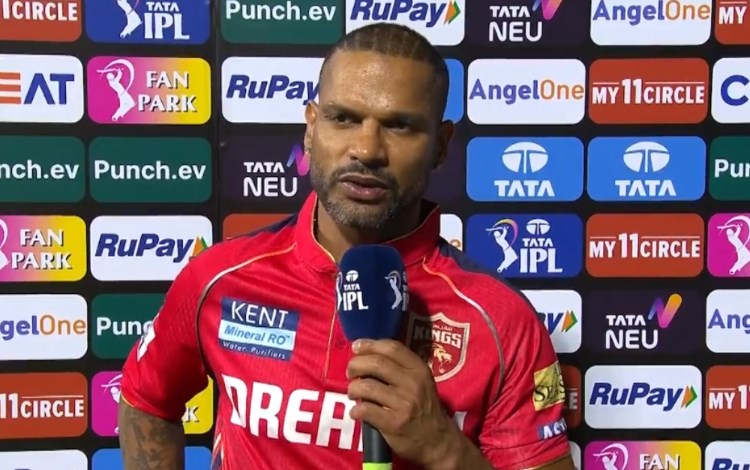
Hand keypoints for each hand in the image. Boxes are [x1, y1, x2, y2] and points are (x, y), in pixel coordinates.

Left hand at [346, 339, 462, 467]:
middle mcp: (413, 383)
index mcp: (419, 370)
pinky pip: (366, 410)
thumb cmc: (424, 408)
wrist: (438, 441)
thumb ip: (400, 368)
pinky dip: (356, 410)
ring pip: (367, 387)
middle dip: (356, 364)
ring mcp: (404, 404)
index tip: (356, 347)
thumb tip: (367, 354)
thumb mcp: (421, 382)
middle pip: (376, 364)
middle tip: (350, 371)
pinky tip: (356, 412)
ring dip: (353, 388)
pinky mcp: (394, 423)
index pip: (392, 348)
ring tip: (353, 392)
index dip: (370, 345)